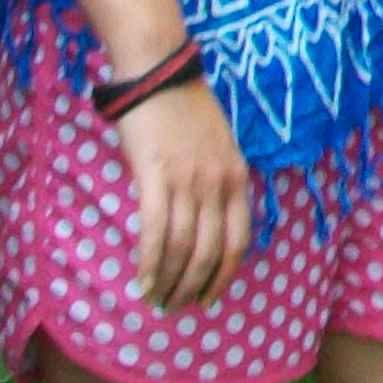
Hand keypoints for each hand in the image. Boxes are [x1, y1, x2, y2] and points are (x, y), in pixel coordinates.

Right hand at [111, 77, 251, 310]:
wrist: (159, 75)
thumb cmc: (183, 112)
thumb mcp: (216, 149)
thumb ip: (215, 185)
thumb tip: (200, 228)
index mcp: (237, 178)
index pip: (238, 241)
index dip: (224, 275)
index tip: (210, 297)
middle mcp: (217, 184)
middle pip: (210, 252)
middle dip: (194, 286)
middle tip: (177, 307)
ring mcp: (188, 181)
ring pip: (183, 248)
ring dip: (170, 281)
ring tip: (158, 300)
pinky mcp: (154, 176)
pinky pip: (155, 232)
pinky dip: (150, 263)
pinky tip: (143, 281)